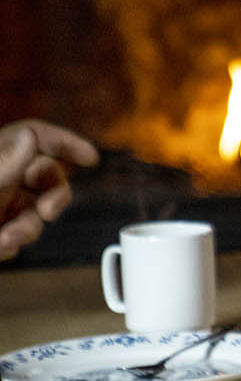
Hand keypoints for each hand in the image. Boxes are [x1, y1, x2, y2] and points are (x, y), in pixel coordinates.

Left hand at [0, 120, 99, 261]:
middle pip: (47, 175)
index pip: (36, 136)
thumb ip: (6, 162)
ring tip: (6, 239)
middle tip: (48, 212)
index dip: (65, 143)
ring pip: (36, 211)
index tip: (92, 158)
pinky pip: (19, 235)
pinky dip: (11, 245)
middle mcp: (2, 179)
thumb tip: (31, 135)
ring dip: (27, 229)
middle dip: (55, 195)